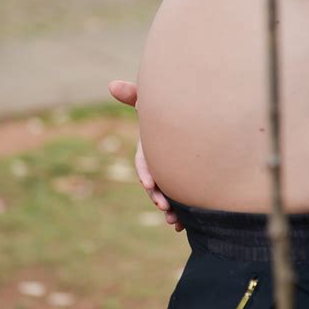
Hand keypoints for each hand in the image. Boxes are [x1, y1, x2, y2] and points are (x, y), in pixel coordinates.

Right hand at [107, 80, 183, 231]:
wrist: (196, 115)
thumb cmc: (171, 105)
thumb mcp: (151, 102)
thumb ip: (135, 95)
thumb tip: (111, 85)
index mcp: (150, 147)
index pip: (144, 162)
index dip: (146, 173)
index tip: (150, 184)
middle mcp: (159, 162)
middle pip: (156, 183)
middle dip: (158, 196)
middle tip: (165, 207)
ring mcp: (172, 172)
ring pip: (168, 194)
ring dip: (170, 209)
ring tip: (174, 221)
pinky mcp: (186, 180)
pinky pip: (183, 198)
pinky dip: (184, 212)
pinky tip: (186, 224)